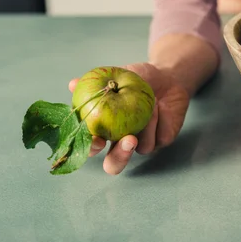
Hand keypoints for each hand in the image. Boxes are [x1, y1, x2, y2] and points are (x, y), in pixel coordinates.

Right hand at [68, 63, 189, 174]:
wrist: (167, 76)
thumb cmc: (138, 78)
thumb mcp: (117, 76)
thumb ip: (97, 83)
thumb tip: (73, 83)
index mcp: (105, 130)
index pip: (91, 147)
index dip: (91, 148)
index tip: (97, 139)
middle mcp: (121, 142)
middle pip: (114, 165)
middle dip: (120, 157)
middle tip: (129, 140)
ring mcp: (143, 143)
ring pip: (142, 148)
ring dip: (148, 124)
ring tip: (152, 100)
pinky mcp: (162, 140)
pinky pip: (162, 137)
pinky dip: (162, 119)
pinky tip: (163, 106)